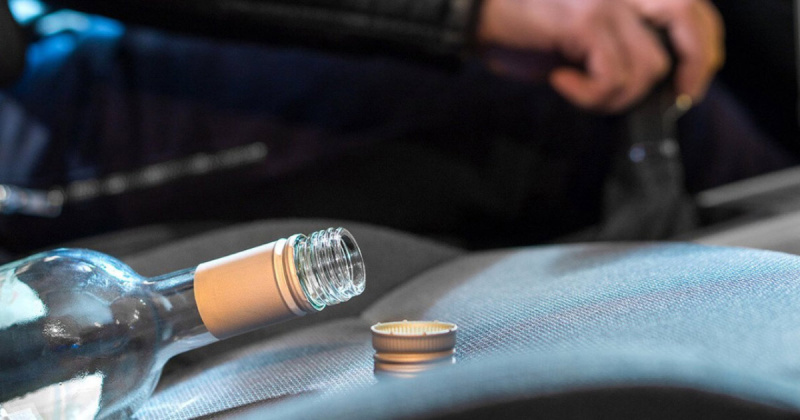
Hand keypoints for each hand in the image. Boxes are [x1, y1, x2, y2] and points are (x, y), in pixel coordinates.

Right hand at [477, 0, 721, 111]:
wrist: (476, 15)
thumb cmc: (524, 24)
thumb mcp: (585, 24)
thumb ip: (625, 36)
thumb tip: (659, 75)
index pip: (692, 4)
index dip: (704, 44)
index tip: (690, 80)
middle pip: (690, 20)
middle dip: (693, 67)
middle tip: (677, 99)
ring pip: (648, 66)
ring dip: (617, 95)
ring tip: (581, 89)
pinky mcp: (587, 20)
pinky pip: (612, 78)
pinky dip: (590, 95)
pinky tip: (562, 81)